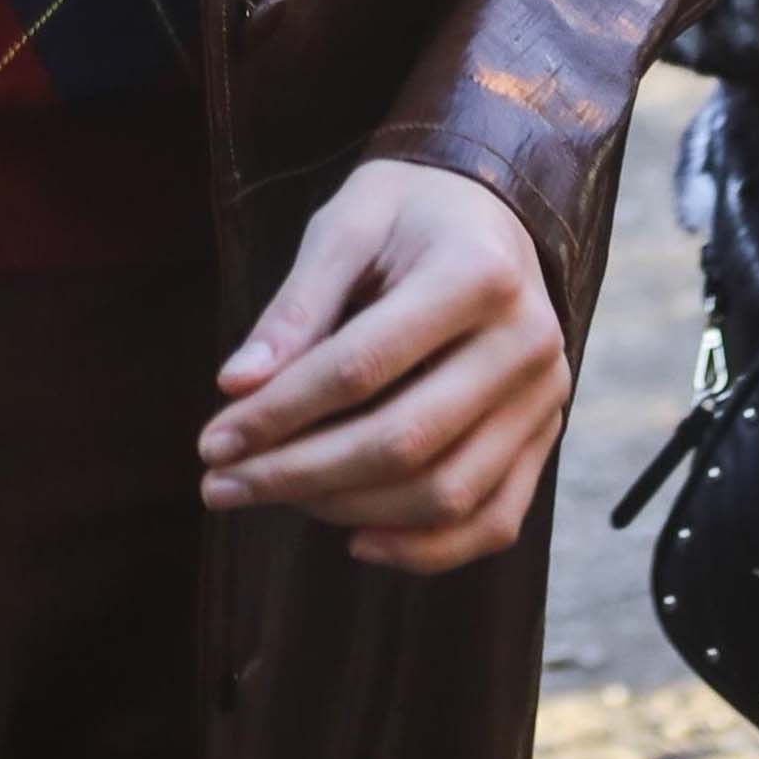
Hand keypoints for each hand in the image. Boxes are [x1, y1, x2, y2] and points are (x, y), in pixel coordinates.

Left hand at [195, 158, 570, 573]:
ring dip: (348, 511)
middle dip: (300, 472)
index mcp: (475, 274)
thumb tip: (235, 385)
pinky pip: (493, 521)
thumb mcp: (346, 225)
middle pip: (405, 440)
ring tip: (272, 495)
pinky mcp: (546, 436)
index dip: (280, 412)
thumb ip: (296, 305)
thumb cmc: (408, 212)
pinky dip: (424, 548)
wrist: (492, 210)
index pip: (361, 366)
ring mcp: (545, 398)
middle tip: (221, 485)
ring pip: (447, 493)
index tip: (212, 441)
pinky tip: (355, 539)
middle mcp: (525, 343)